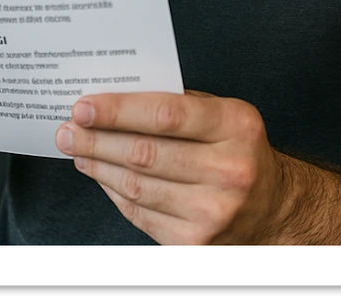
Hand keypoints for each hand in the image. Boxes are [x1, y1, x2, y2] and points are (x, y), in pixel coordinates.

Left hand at [54, 90, 286, 244]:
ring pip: (137, 186)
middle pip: (145, 153)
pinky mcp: (195, 243)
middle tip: (67, 130)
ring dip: (98, 166)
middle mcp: (229, 170)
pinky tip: (100, 175)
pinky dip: (114, 192)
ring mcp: (213, 212)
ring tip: (77, 150)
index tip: (84, 106)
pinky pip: (140, 214)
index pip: (165, 115)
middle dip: (96, 140)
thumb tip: (113, 98)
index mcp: (236, 125)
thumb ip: (176, 103)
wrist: (273, 208)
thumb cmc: (238, 149)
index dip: (118, 110)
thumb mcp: (223, 113)